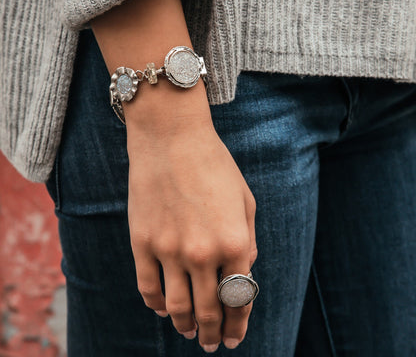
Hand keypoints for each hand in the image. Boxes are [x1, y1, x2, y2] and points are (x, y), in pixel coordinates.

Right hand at [127, 112, 257, 351]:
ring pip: (178, 307)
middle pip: (210, 310)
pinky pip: (148, 288)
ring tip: (189, 333)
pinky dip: (158, 306)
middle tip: (211, 344)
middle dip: (213, 333)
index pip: (240, 298)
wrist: (172, 138)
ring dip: (186, 326)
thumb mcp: (245, 200)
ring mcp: (169, 250)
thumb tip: (244, 272)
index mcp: (235, 242)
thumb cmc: (214, 165)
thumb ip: (248, 240)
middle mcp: (204, 253)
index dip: (239, 323)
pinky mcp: (142, 243)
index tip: (235, 337)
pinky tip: (164, 310)